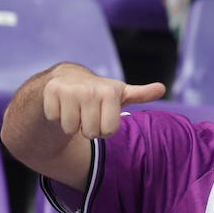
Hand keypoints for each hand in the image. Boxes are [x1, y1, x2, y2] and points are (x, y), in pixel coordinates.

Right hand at [41, 65, 165, 139]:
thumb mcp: (120, 94)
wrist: (67, 79)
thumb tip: (162, 88)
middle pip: (90, 133)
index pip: (109, 131)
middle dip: (88, 128)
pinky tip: (62, 105)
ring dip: (72, 124)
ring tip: (75, 109)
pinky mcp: (51, 91)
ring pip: (71, 129)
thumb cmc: (99, 93)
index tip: (103, 116)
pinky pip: (54, 119)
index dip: (105, 129)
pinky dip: (56, 116)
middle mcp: (90, 89)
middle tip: (87, 113)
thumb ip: (141, 94)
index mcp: (110, 93)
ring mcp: (69, 89)